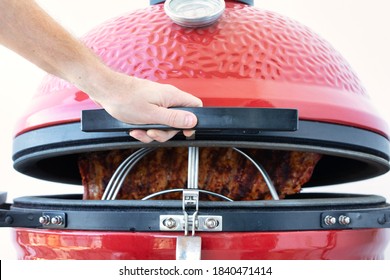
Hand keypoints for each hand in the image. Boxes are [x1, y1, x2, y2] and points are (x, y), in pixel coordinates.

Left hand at [88, 71, 202, 142]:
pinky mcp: (147, 107)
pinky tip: (134, 128)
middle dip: (165, 132)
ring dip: (152, 132)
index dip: (193, 121)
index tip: (184, 132)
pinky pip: (152, 123)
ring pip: (163, 125)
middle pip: (178, 121)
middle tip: (152, 131)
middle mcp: (167, 98)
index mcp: (172, 97)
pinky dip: (144, 129)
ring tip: (139, 130)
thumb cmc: (125, 99)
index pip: (195, 106)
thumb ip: (174, 118)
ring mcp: (157, 103)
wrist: (105, 90)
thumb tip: (193, 121)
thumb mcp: (152, 114)